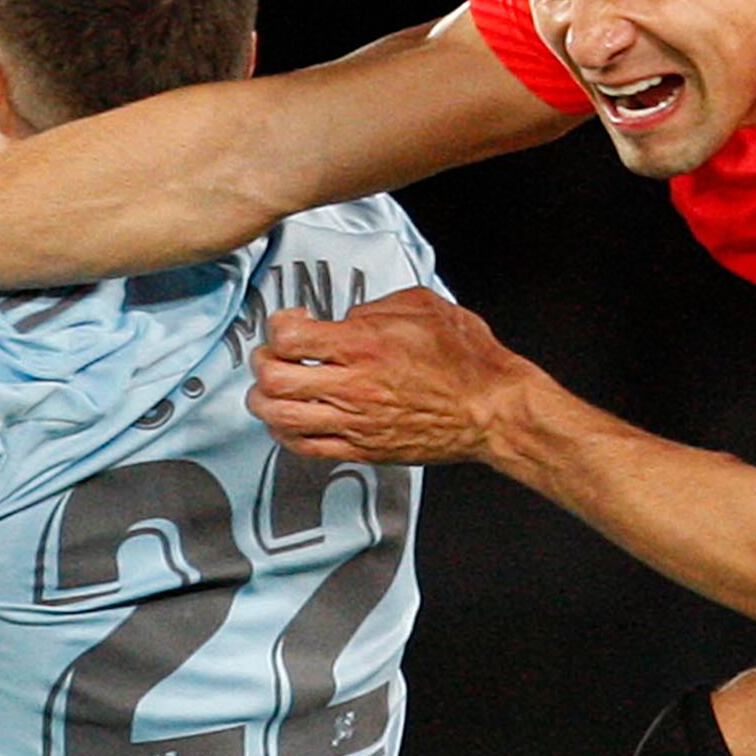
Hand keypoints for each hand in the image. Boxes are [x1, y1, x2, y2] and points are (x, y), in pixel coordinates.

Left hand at [252, 288, 534, 466]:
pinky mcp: (362, 449)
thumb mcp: (421, 306)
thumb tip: (349, 317)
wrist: (492, 409)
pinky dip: (285, 432)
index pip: (288, 338)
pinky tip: (292, 418)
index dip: (279, 325)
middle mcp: (354, 387)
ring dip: (266, 401)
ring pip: (281, 418)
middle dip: (262, 363)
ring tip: (275, 389)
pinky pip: (304, 447)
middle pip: (274, 380)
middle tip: (273, 356)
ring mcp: (355, 423)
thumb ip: (374, 307)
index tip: (293, 321)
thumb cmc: (467, 359)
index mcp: (365, 345)